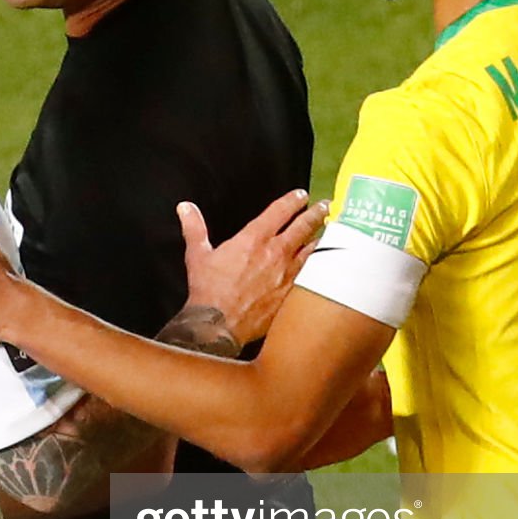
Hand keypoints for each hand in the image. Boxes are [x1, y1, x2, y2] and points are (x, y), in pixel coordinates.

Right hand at [181, 190, 326, 342]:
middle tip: (326, 205)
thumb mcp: (197, 255)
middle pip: (303, 226)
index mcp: (254, 239)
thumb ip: (194, 228)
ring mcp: (287, 274)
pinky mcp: (292, 293)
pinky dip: (322, 267)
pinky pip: (313, 276)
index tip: (301, 195)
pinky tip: (327, 265)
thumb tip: (185, 208)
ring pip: (314, 250)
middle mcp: (275, 252)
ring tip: (332, 231)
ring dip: (323, 238)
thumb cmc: (208, 290)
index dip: (292, 200)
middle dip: (316, 213)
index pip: (280, 211)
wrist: (219, 324)